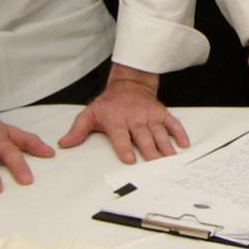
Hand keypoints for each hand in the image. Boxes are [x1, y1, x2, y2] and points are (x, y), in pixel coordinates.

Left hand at [59, 64, 186, 162]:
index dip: (125, 148)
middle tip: (156, 164)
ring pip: (159, 132)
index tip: (130, 159)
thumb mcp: (90, 114)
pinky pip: (173, 123)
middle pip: (143, 137)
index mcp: (117, 120)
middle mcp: (135, 118)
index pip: (121, 136)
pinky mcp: (161, 113)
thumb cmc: (109, 103)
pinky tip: (184, 144)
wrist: (129, 84)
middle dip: (150, 151)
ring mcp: (150, 116)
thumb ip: (78, 130)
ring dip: (166, 146)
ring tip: (171, 158)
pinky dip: (180, 133)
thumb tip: (64, 144)